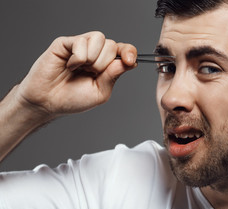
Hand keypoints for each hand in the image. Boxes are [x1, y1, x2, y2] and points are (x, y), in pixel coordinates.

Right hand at [16, 31, 136, 117]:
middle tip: (90, 74)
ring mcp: (80, 46)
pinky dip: (78, 58)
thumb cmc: (73, 98)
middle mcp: (95, 52)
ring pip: (99, 38)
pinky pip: (81, 42)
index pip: (124, 50)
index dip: (129, 52)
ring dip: (93, 59)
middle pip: (112, 45)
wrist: (49, 102)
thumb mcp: (100, 92)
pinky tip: (70, 65)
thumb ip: (113, 76)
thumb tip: (129, 62)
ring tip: (80, 69)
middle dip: (104, 64)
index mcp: (106, 63)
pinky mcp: (65, 43)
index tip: (130, 60)